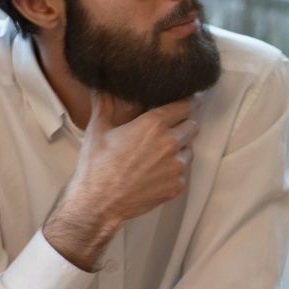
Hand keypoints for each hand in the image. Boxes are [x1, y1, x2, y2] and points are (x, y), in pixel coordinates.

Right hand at [46, 93, 197, 267]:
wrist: (98, 204)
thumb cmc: (96, 165)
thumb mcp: (97, 129)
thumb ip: (103, 102)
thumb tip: (99, 84)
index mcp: (153, 124)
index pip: (185, 105)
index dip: (189, 101)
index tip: (192, 100)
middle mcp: (170, 143)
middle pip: (192, 126)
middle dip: (183, 125)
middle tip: (168, 130)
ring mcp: (176, 167)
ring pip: (189, 150)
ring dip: (179, 149)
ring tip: (158, 155)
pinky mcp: (176, 187)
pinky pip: (183, 173)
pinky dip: (173, 172)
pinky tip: (155, 173)